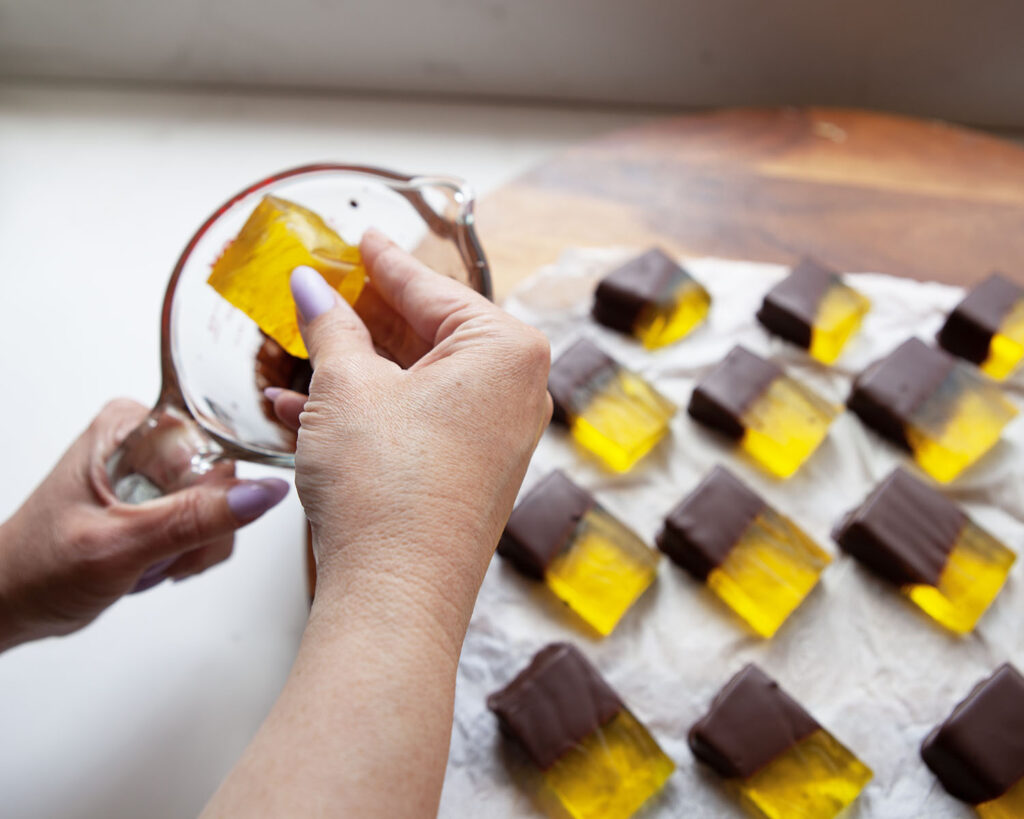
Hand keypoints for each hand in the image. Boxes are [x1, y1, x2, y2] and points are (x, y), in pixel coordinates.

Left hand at [0, 399, 288, 649]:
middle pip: (223, 475)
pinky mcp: (161, 496)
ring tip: (154, 561)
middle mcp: (145, 439)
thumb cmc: (40, 568)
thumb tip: (263, 493)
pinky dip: (195, 549)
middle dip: (206, 526)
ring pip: (224, 500)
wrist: (12, 601)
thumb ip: (196, 519)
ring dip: (200, 544)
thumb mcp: (121, 545)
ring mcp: (154, 468)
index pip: (215, 443)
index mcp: (130, 426)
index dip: (213, 494)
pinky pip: (212, 516)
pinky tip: (161, 561)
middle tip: (164, 552)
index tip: (185, 529)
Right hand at [203, 231, 550, 817]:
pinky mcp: (473, 474)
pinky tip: (305, 410)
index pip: (431, 288)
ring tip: (296, 354)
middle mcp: (517, 391)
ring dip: (353, 371)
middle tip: (324, 293)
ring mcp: (499, 437)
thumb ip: (330, 326)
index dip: (384, 262)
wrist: (396, 596)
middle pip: (428, 334)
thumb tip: (312, 287)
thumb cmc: (386, 488)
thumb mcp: (346, 388)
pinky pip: (419, 422)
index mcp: (505, 350)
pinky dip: (369, 412)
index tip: (363, 240)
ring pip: (417, 382)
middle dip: (363, 320)